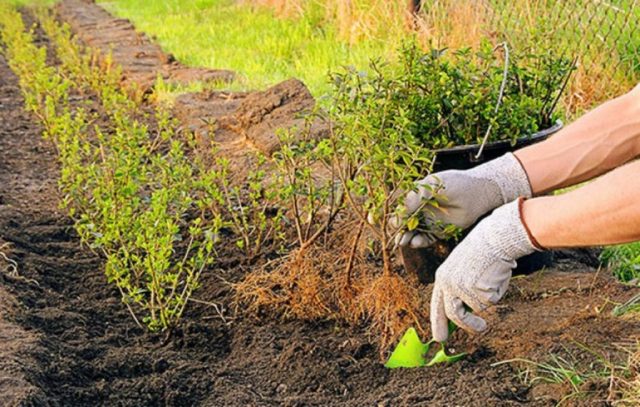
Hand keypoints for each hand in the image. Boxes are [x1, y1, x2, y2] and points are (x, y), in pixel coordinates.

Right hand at [396, 153, 531, 247]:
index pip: (397, 205)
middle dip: (396, 229)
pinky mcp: (439, 231)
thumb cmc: (455, 184)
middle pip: (402, 221)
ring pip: (412, 232)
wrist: (478, 194)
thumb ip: (413, 199)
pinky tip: (415, 243)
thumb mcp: (431, 187)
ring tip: (403, 242)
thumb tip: (397, 215)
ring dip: (405, 237)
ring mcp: (429, 220)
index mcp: (415, 194)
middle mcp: (420, 208)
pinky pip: (426, 239)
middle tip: (394, 235)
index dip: (389, 213)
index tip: (380, 221)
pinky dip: (419, 242)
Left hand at [429, 199, 539, 341]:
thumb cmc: (481, 252)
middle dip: (468, 325)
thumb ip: (458, 289)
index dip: (438, 322)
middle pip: (454, 315)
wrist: (494, 238)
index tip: (439, 338)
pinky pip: (491, 301)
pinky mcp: (478, 291)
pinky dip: (497, 292)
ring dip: (487, 302)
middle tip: (480, 328)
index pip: (437, 305)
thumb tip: (463, 313)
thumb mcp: (462, 269)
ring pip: (477, 308)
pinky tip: (496, 276)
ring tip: (492, 283)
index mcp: (442, 277)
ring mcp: (462, 288)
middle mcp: (448, 284)